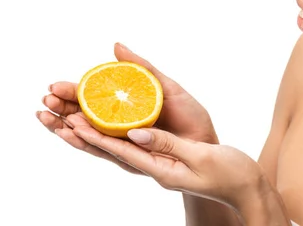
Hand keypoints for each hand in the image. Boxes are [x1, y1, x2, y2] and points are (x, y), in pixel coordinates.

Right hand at [37, 43, 218, 173]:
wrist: (205, 144)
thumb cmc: (189, 116)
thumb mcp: (167, 86)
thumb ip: (141, 67)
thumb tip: (115, 45)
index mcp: (125, 107)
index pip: (91, 98)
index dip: (72, 92)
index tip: (54, 85)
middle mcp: (119, 125)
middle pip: (82, 116)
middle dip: (61, 109)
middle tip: (45, 100)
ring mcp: (122, 141)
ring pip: (85, 134)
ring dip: (63, 126)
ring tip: (46, 116)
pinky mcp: (128, 157)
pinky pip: (101, 150)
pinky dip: (84, 142)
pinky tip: (70, 133)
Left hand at [72, 123, 270, 216]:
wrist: (244, 187)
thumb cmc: (229, 173)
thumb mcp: (200, 157)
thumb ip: (168, 145)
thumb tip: (136, 133)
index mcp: (160, 169)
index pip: (121, 151)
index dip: (96, 136)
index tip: (73, 122)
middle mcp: (154, 167)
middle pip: (111, 149)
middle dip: (83, 133)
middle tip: (58, 115)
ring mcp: (158, 163)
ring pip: (117, 146)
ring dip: (92, 132)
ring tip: (66, 118)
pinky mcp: (165, 156)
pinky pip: (133, 143)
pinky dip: (114, 132)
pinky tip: (105, 122)